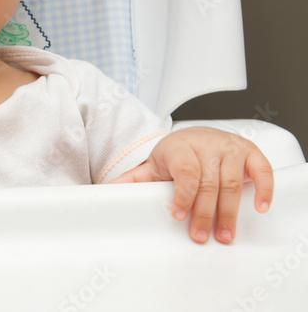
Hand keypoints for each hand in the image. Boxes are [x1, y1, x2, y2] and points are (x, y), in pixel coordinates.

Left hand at [109, 127, 272, 243]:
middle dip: (204, 213)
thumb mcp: (153, 164)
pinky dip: (264, 189)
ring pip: (232, 182)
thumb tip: (106, 192)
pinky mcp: (250, 152)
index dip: (183, 196)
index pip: (185, 172)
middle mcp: (207, 146)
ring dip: (229, 211)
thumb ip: (133, 180)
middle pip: (208, 183)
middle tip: (201, 236)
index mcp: (180, 148)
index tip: (178, 216)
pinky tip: (260, 207)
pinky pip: (261, 170)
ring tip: (223, 234)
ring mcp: (230, 148)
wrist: (196, 135)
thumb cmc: (177, 153)